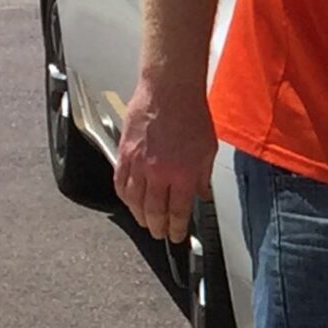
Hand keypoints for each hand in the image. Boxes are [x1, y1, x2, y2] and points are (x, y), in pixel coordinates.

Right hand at [112, 79, 216, 243]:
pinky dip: (124, 196)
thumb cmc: (191, 115)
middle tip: (159, 234)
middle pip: (154, 211)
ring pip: (134, 200)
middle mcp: (158, 174)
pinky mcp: (123, 154)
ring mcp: (137, 165)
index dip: (177, 228)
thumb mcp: (208, 150)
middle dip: (157, 227)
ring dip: (139, 215)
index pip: (178, 212)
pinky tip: (129, 201)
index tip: (177, 235)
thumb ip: (203, 176)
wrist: (169, 92)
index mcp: (182, 175)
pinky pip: (119, 182)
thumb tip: (201, 194)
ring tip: (144, 222)